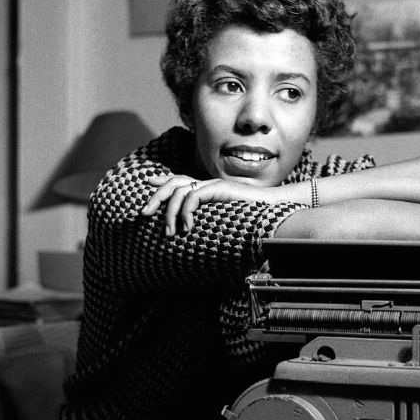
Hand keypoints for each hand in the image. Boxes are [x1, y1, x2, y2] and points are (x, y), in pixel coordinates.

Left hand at [141, 173, 280, 234]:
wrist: (275, 210)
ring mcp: (213, 185)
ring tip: (168, 233)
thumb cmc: (254, 218)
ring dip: (169, 213)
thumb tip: (197, 238)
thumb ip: (212, 224)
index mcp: (208, 189)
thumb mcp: (226, 222)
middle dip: (156, 197)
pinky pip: (193, 197)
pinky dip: (186, 212)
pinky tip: (187, 227)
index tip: (147, 182)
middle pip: (174, 183)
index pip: (180, 180)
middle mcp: (208, 184)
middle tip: (144, 213)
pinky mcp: (219, 189)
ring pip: (179, 191)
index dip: (162, 181)